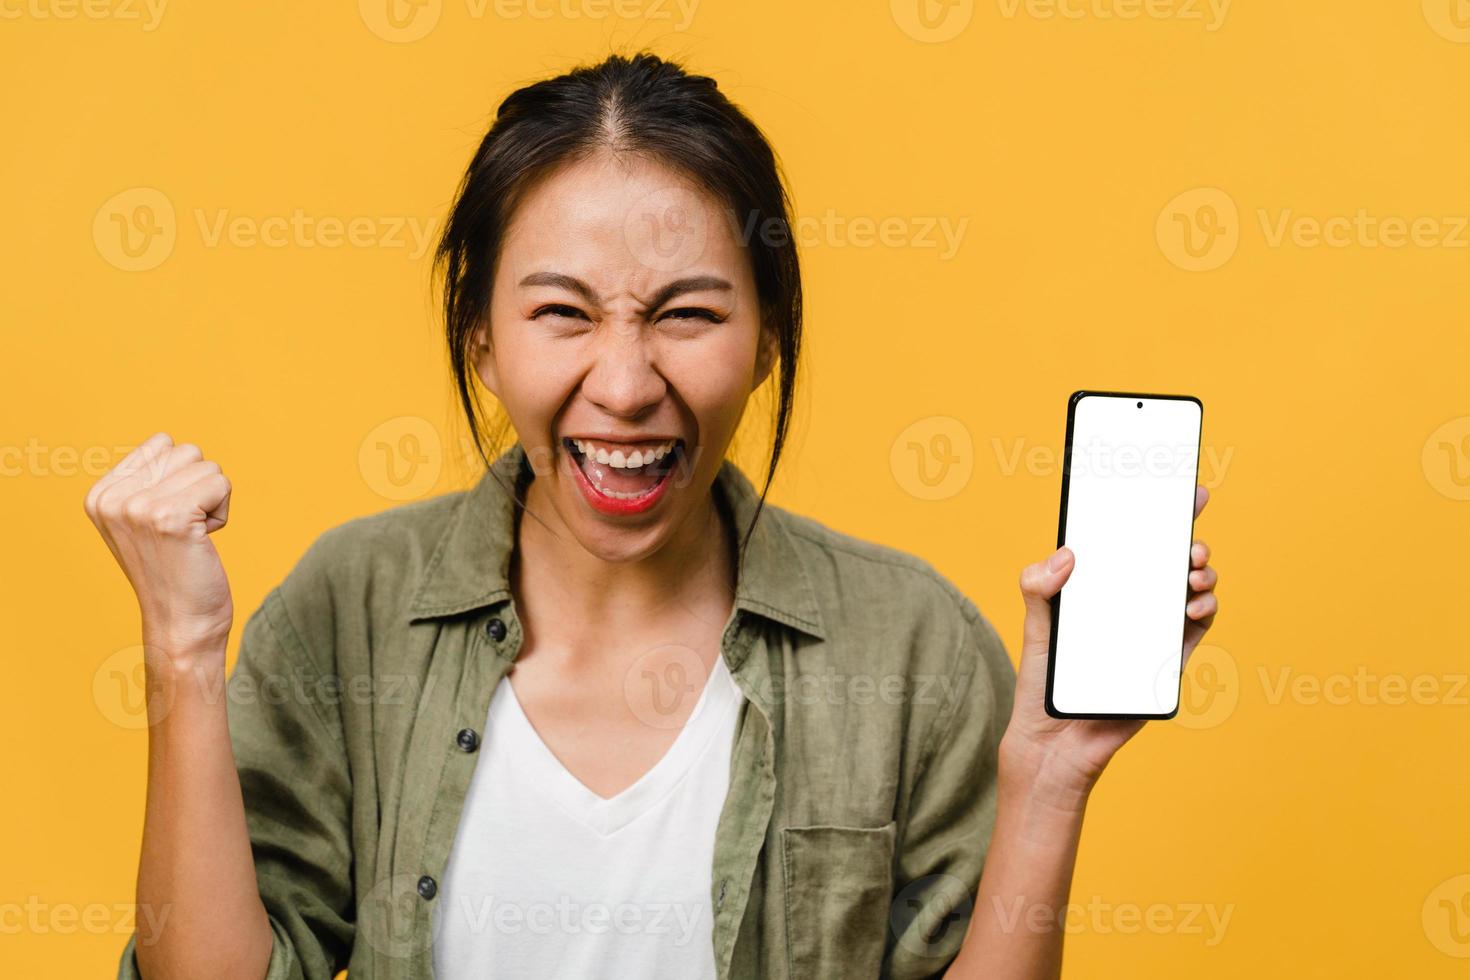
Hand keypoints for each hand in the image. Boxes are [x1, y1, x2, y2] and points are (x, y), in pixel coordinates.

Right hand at [84, 433, 234, 662]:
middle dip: (198, 488)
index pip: (163, 443)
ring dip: (211, 501)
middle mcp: (113, 498)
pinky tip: (202, 542)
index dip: (181, 480)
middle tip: (183, 531)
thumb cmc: (173, 570)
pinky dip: (222, 513)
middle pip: (187, 451)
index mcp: (101, 494)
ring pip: (207, 466)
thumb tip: (167, 442)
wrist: (180, 622)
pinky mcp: (170, 516)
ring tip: (191, 537)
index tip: (167, 520)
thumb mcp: (141, 520)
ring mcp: (138, 506)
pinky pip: (220, 484)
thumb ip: (145, 481)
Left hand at [1000, 485, 1218, 804]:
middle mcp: (1132, 601)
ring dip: (1202, 573)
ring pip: (1191, 587)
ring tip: (1190, 572)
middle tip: (1186, 544)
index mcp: (1102, 586)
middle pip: (1170, 559)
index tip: (1184, 490)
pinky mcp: (1168, 657)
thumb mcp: (1034, 627)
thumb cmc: (1042, 680)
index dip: (1161, 513)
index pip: (1134, 541)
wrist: (1055, 741)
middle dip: (1188, 541)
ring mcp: (1153, 627)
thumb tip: (1066, 555)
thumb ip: (1038, 587)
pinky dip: (1205, 609)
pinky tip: (1194, 604)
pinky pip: (1197, 626)